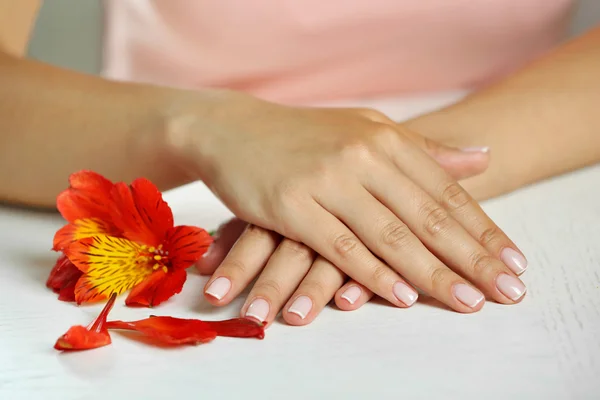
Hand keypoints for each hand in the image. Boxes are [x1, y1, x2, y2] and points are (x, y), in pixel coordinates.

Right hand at [167, 91, 527, 323]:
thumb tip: (480, 161)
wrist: (234, 128)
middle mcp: (362, 157)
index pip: (446, 192)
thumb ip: (423, 151)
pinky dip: (374, 273)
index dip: (483, 229)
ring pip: (390, 235)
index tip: (513, 261)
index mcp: (385, 140)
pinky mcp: (292, 206)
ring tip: (469, 301)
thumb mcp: (366, 130)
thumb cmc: (304, 134)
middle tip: (508, 290)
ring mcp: (326, 181)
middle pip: (428, 217)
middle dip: (472, 259)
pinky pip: (341, 247)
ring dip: (432, 274)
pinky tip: (404, 295)